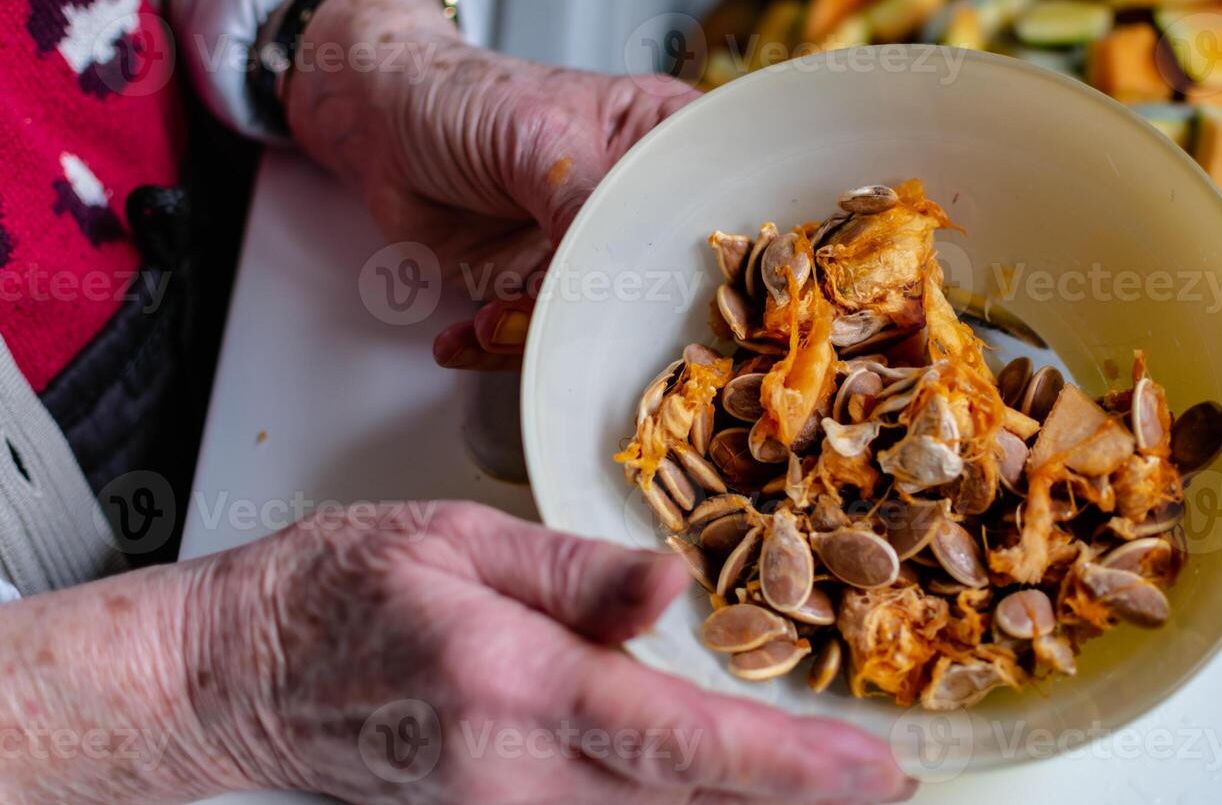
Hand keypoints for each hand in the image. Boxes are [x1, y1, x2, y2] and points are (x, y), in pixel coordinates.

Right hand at [193, 501, 917, 802]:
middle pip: (686, 803)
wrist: (241, 675)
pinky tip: (720, 787)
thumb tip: (675, 583)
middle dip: (794, 797)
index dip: (788, 764)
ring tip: (828, 780)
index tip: (873, 768)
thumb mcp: (457, 541)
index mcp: (512, 685)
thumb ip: (575, 572)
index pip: (678, 739)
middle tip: (882, 779)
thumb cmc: (335, 591)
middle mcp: (513, 774)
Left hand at [284, 0, 698, 370]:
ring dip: (535, 336)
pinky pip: (530, 337)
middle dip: (607, 316)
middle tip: (564, 320)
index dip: (708, 258)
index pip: (712, 208)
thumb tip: (610, 268)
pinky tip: (463, 336)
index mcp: (664, 146)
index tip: (678, 296)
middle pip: (657, 283)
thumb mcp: (538, 136)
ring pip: (591, 322)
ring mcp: (584, 253)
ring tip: (491, 322)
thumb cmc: (468, 96)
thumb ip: (581, 199)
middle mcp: (634, 206)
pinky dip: (492, 347)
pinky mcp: (534, 287)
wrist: (379, 121)